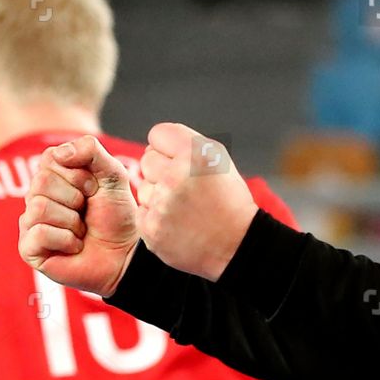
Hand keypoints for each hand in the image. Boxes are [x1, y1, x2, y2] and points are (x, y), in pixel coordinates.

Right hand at [18, 135, 139, 296]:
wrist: (125, 253)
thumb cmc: (116, 215)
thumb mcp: (112, 175)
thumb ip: (90, 150)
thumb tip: (59, 153)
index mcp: (52, 177)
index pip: (50, 158)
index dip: (79, 173)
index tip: (94, 188)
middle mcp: (36, 197)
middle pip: (42, 181)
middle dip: (76, 197)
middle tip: (87, 211)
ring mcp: (30, 223)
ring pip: (40, 207)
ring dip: (72, 220)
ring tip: (81, 230)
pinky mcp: (28, 249)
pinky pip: (40, 233)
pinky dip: (67, 240)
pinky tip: (74, 246)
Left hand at [137, 123, 258, 280]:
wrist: (238, 244)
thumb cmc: (229, 200)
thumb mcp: (218, 161)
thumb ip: (185, 146)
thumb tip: (152, 146)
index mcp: (195, 154)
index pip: (158, 134)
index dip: (167, 147)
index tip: (179, 160)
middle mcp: (175, 176)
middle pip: (147, 160)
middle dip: (162, 170)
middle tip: (184, 187)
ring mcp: (161, 204)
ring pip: (142, 187)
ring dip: (158, 195)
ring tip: (183, 207)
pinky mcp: (152, 228)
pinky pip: (141, 212)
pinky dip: (156, 217)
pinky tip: (177, 223)